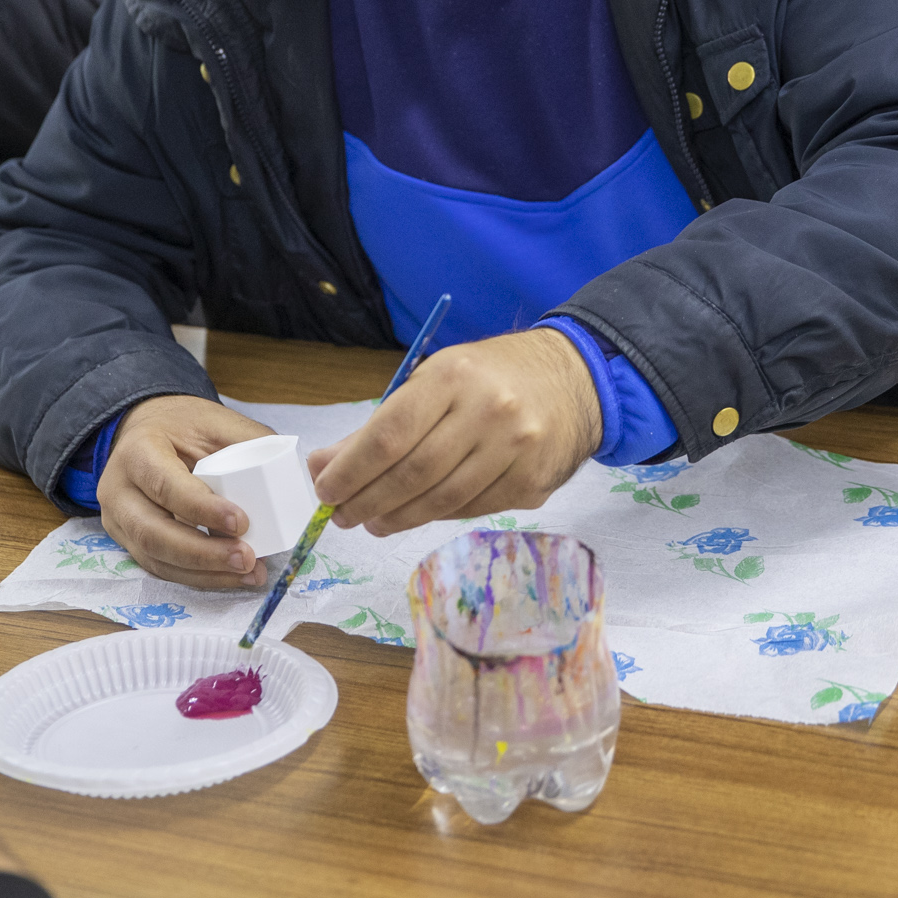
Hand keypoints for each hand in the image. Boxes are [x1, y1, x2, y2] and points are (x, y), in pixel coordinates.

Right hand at [95, 395, 277, 588]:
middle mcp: (119, 491)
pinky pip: (162, 568)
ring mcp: (119, 521)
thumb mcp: (215, 421)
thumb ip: (249, 443)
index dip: (201, 509)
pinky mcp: (130, 543)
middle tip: (247, 559)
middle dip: (203, 554)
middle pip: (153, 534)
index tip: (241, 522)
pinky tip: (231, 577)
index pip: (164, 486)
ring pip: (156, 559)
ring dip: (205, 574)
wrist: (148, 433)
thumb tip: (295, 475)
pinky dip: (198, 577)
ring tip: (249, 574)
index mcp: (137, 452)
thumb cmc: (183, 426)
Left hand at [309, 329, 602, 536]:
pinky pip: (470, 510)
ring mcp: (516, 451)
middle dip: (367, 501)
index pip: (390, 434)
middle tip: (343, 515)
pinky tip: (418, 512)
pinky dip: (436, 516)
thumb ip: (378, 426)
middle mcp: (490, 411)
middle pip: (412, 474)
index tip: (326, 489)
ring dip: (397, 518)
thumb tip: (322, 467)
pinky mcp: (532, 484)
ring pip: (440, 501)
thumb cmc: (490, 377)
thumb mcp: (434, 380)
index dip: (351, 469)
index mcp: (455, 376)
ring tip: (373, 521)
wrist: (574, 381)